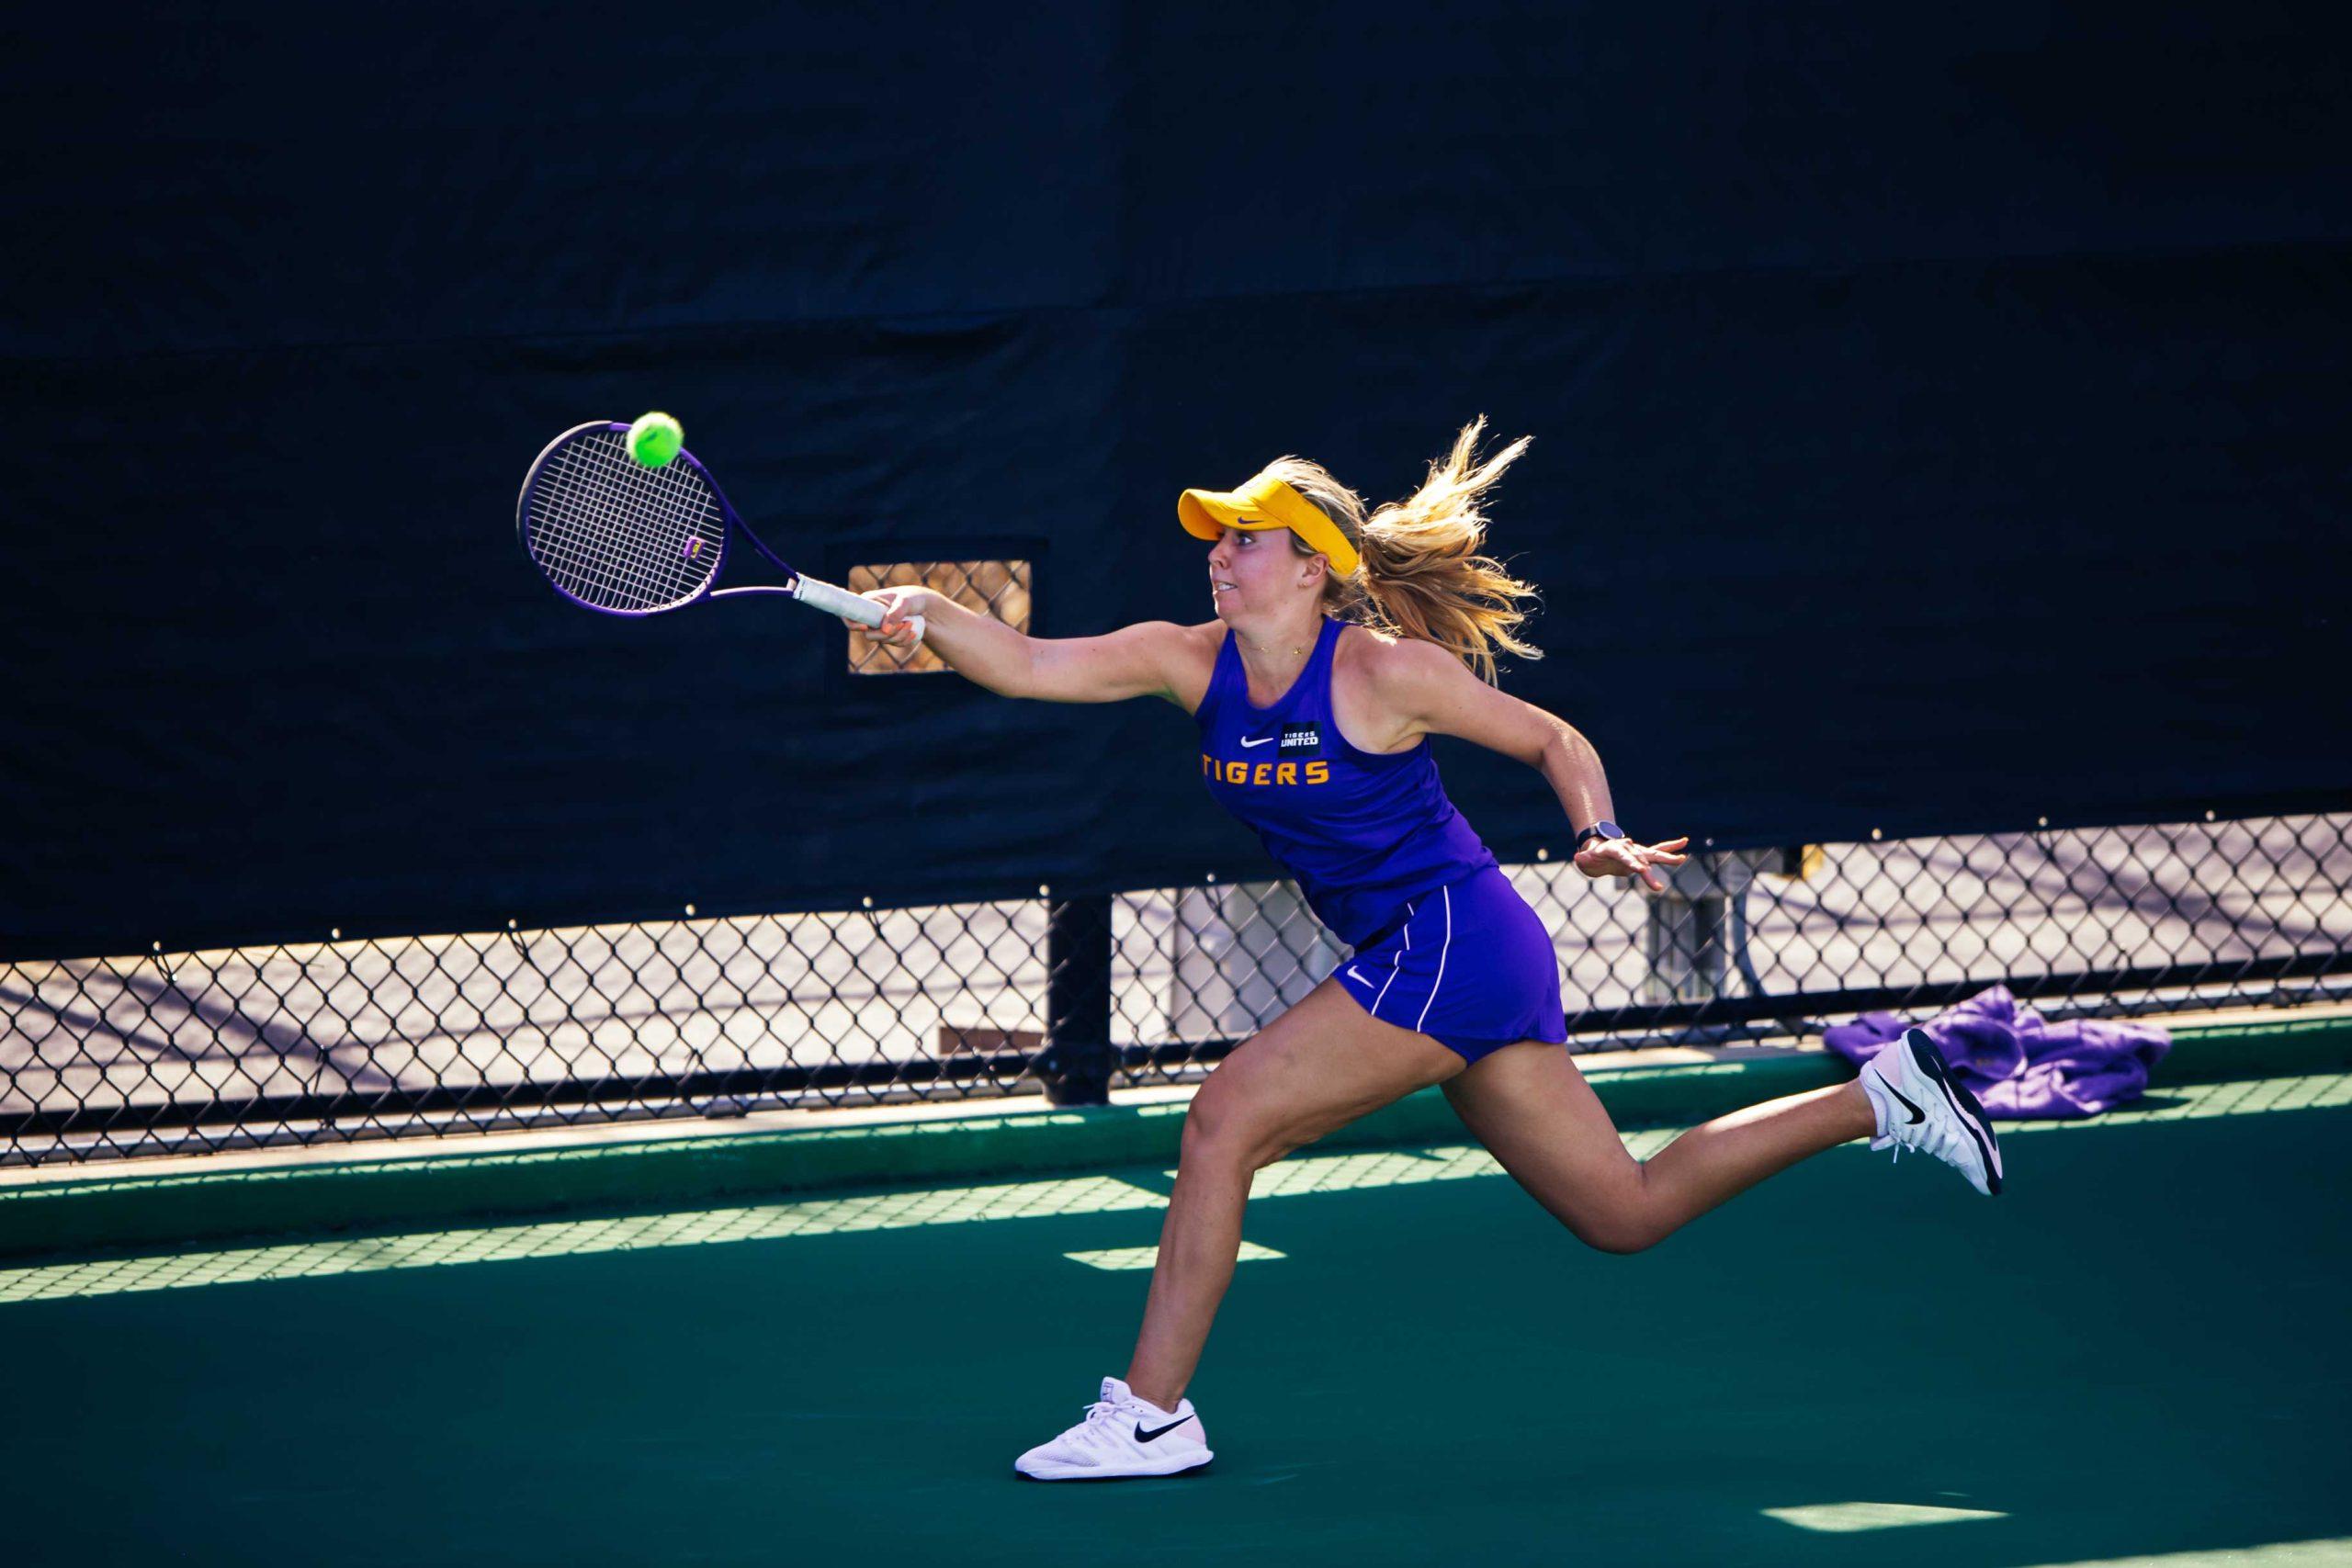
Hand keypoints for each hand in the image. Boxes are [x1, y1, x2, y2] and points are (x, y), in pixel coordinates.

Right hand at [845, 585, 934, 650]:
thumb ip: (895, 613)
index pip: (850, 614)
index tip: (865, 627)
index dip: (852, 623)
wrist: (927, 607)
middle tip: (903, 624)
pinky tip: (913, 632)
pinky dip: (904, 640)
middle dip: (887, 633)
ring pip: (883, 640)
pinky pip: (893, 644)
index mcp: (869, 602)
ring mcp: (880, 627)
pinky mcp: (889, 635)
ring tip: (911, 624)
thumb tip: (884, 629)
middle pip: (869, 634)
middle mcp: (871, 616)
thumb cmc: (913, 598)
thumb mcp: (905, 601)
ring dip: (899, 635)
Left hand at [1574, 834, 1691, 893]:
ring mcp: (1636, 851)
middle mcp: (1628, 848)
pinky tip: (1684, 843)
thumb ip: (1583, 859)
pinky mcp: (1642, 855)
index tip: (1643, 869)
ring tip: (1683, 859)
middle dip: (1656, 862)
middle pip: (1642, 856)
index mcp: (1614, 849)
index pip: (1624, 856)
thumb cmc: (1591, 858)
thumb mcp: (1585, 860)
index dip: (1633, 862)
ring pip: (1654, 854)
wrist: (1598, 850)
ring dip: (1668, 857)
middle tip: (1671, 865)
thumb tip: (1578, 858)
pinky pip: (1658, 851)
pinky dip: (1670, 848)